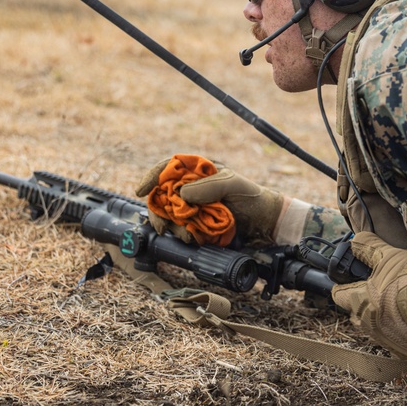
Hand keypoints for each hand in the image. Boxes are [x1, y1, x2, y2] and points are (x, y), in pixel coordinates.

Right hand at [135, 156, 285, 245]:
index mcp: (198, 170)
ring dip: (172, 226)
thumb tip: (182, 194)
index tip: (142, 190)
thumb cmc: (251, 196)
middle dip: (159, 211)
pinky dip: (181, 234)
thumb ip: (209, 186)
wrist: (264, 220)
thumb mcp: (232, 184)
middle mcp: (191, 187)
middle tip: (163, 226)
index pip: (168, 167)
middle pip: (162, 194)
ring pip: (168, 214)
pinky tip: (192, 239)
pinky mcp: (196, 223)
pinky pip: (179, 228)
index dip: (152, 176)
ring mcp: (192, 205)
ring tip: (188, 236)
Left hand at [331, 232, 406, 359]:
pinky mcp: (403, 351)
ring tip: (399, 306)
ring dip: (382, 318)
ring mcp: (384, 339)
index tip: (348, 283)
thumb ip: (369, 248)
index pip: (339, 295)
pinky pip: (395, 342)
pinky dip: (400, 332)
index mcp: (360, 301)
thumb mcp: (389, 256)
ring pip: (375, 328)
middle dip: (364, 303)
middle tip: (380, 291)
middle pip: (357, 314)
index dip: (342, 287)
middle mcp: (368, 323)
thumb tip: (354, 241)